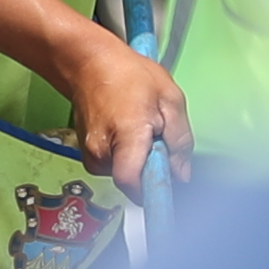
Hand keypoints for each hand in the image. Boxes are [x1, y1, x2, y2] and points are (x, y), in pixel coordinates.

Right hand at [57, 26, 188, 194]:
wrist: (89, 63)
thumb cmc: (128, 74)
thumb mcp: (170, 98)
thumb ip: (180, 139)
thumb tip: (181, 172)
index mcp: (127, 134)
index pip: (133, 181)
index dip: (152, 195)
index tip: (164, 206)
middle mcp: (102, 149)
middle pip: (133, 180)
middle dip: (151, 168)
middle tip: (158, 140)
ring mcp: (90, 153)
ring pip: (124, 174)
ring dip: (138, 161)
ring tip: (140, 129)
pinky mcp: (87, 154)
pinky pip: (114, 166)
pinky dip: (125, 156)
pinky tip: (126, 132)